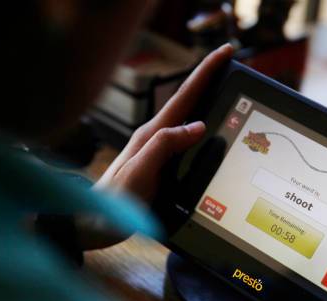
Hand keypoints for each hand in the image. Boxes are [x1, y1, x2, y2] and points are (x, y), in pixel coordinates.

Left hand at [95, 43, 233, 202]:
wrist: (96, 223)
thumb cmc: (116, 200)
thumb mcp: (141, 171)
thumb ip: (166, 145)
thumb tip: (198, 125)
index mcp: (153, 134)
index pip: (185, 96)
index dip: (206, 72)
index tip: (225, 52)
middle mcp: (157, 138)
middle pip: (189, 102)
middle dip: (210, 81)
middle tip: (230, 65)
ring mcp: (158, 150)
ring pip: (188, 120)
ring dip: (207, 103)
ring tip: (225, 90)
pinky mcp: (161, 165)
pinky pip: (186, 141)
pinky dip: (201, 130)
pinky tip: (209, 133)